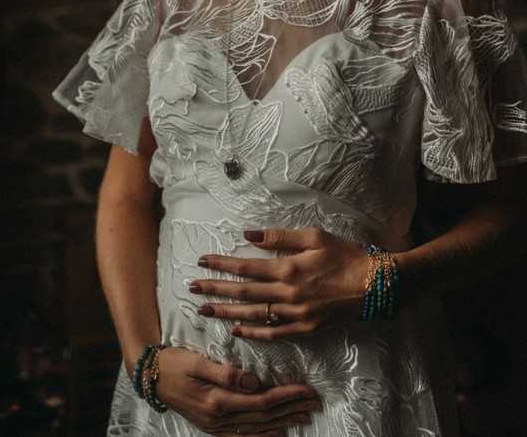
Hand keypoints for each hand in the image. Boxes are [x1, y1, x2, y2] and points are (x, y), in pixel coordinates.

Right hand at [155, 346, 321, 435]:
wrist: (150, 377)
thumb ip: (225, 373)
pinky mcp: (212, 428)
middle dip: (291, 409)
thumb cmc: (174, 363)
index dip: (286, 396)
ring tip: (304, 416)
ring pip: (257, 428)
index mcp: (218, 401)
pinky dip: (262, 436)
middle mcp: (219, 419)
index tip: (306, 389)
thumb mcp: (196, 361)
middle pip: (264, 417)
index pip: (262, 401)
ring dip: (283, 421)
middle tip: (314, 402)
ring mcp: (215, 427)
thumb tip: (254, 383)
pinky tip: (276, 434)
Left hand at [189, 227, 367, 339]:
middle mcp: (288, 294)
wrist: (375, 285)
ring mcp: (296, 315)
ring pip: (253, 315)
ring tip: (204, 310)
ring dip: (226, 313)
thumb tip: (248, 235)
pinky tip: (236, 330)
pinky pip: (273, 333)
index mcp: (288, 268)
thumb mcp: (314, 236)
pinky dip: (253, 332)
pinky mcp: (305, 329)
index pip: (245, 267)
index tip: (202, 262)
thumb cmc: (346, 255)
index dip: (221, 265)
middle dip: (215, 290)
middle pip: (243, 293)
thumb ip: (279, 238)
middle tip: (192, 289)